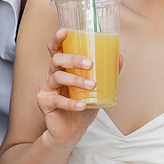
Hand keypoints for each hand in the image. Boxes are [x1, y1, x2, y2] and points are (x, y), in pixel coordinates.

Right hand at [37, 29, 98, 148]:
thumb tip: (120, 56)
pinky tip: (82, 106)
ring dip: (76, 80)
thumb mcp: (98, 89)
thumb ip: (107, 73)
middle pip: (57, 59)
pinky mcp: (44, 103)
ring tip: (92, 85)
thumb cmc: (82, 106)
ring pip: (58, 78)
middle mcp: (51, 74)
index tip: (65, 31)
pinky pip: (57, 101)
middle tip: (91, 64)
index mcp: (62, 67)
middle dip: (73, 59)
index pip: (56, 48)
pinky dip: (71, 103)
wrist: (71, 132)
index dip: (57, 38)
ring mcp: (46, 88)